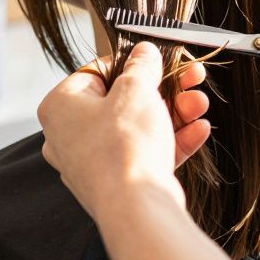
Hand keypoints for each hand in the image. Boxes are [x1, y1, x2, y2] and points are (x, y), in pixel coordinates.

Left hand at [38, 42, 209, 221]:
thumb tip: (143, 53)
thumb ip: (140, 66)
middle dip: (162, 90)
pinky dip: (171, 140)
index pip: (95, 72)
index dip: (129, 63)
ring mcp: (93, 162)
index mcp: (60, 107)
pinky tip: (199, 129)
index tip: (154, 60)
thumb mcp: (135, 90)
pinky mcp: (117, 182)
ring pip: (137, 127)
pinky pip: (144, 153)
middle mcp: (69, 135)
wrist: (136, 207)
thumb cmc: (124, 145)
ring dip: (174, 113)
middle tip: (188, 79)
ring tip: (199, 103)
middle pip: (121, 101)